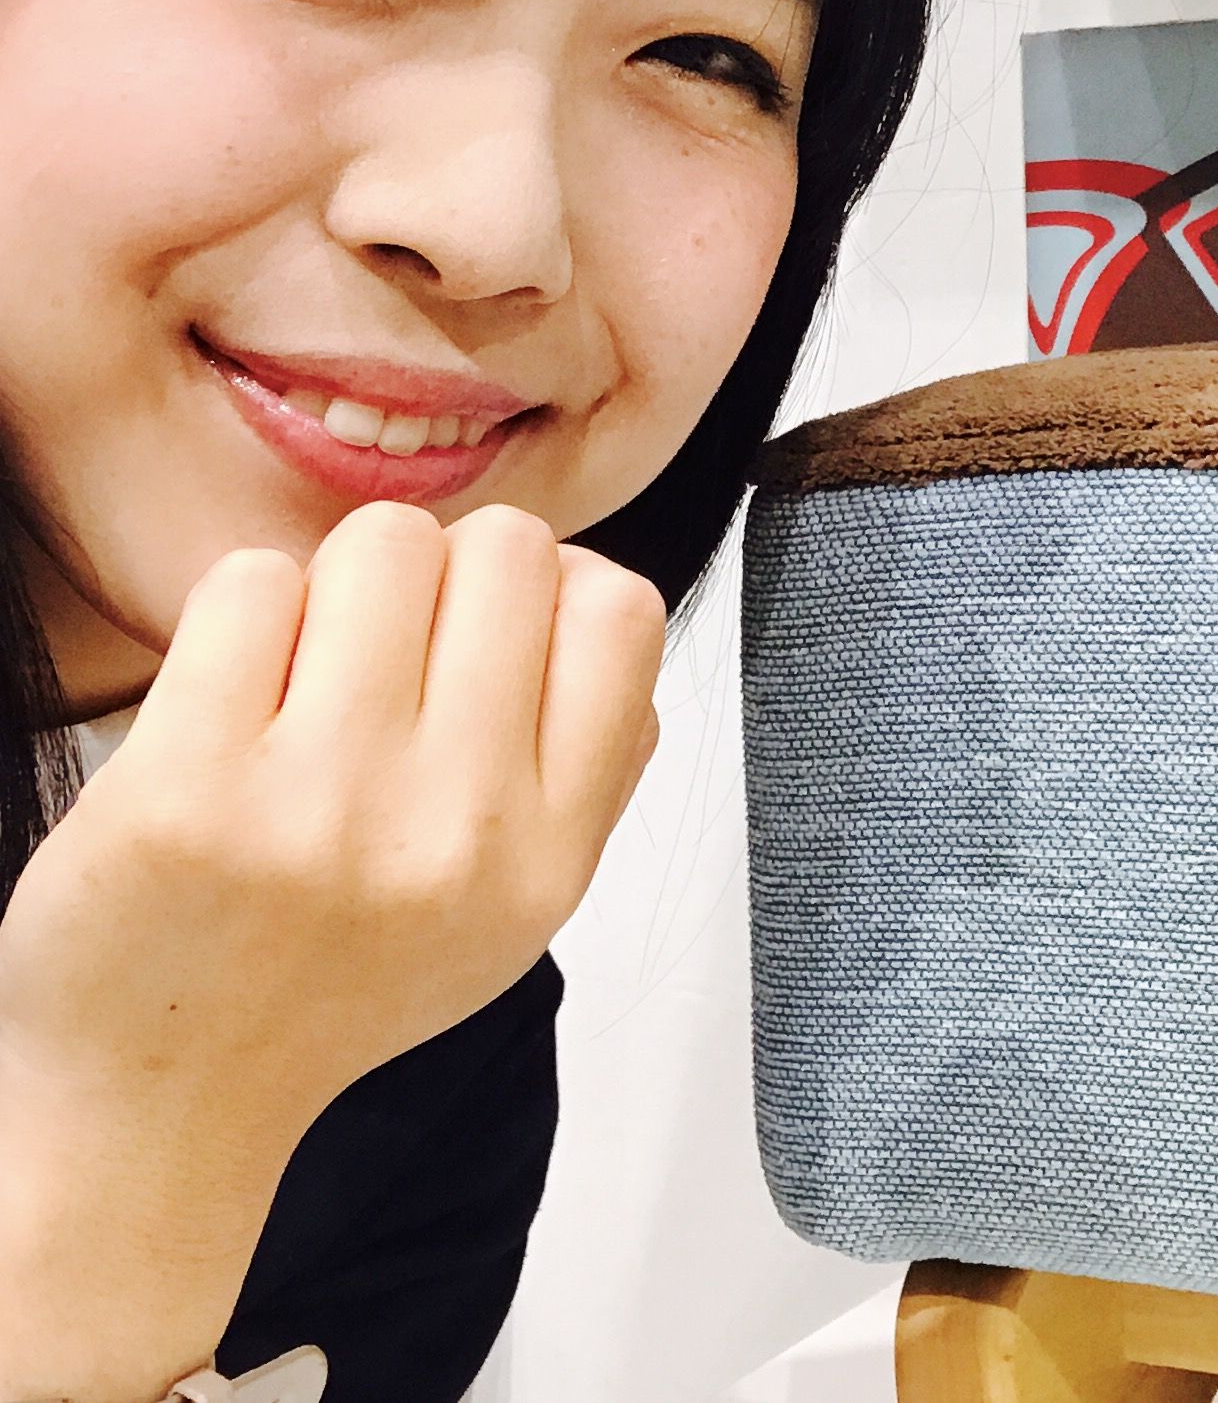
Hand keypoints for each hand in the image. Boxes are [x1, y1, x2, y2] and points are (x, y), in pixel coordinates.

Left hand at [0, 499, 663, 1137]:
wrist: (162, 1107)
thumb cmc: (337, 977)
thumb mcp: (517, 902)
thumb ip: (592, 761)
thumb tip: (593, 592)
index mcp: (548, 855)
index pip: (619, 613)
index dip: (558, 589)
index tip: (494, 634)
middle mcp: (455, 830)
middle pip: (508, 550)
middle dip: (448, 572)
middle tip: (391, 649)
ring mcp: (321, 806)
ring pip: (384, 545)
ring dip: (341, 584)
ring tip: (308, 670)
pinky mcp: (184, 788)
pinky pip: (253, 582)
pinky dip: (241, 617)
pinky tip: (231, 694)